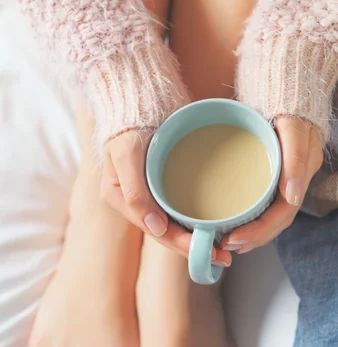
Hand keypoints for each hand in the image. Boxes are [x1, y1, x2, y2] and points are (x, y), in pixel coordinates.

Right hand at [101, 130, 231, 265]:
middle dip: (194, 247)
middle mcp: (134, 200)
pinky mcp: (163, 180)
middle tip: (226, 257)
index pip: (155, 231)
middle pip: (167, 233)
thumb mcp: (127, 153)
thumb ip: (134, 191)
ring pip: (175, 223)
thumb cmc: (130, 119)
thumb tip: (155, 227)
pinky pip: (181, 206)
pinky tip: (217, 223)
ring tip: (226, 246)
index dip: (182, 245)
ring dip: (198, 237)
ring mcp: (149, 191)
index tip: (209, 252)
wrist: (140, 88)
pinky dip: (198, 217)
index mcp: (120, 198)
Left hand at [220, 116, 322, 253]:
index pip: (282, 214)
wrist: (282, 88)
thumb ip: (296, 158)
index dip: (259, 231)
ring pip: (269, 217)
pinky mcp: (270, 176)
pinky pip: (263, 205)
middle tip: (224, 245)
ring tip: (227, 243)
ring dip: (250, 234)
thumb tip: (292, 196)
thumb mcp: (294, 128)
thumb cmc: (287, 107)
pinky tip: (235, 226)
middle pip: (275, 222)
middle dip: (251, 238)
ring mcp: (282, 180)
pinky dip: (249, 220)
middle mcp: (293, 182)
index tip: (234, 238)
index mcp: (301, 174)